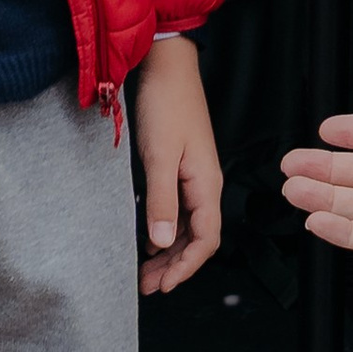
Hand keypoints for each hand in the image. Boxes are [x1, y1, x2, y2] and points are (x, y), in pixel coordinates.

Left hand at [134, 33, 222, 293]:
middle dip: (175, 266)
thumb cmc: (166, 103)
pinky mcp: (180, 166)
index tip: (163, 287)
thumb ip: (163, 200)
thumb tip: (164, 243)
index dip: (185, 268)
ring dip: (169, 251)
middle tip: (147, 286)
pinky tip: (148, 237)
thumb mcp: (160, 155)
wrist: (166, 65)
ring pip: (188, 226)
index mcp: (206, 184)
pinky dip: (165, 229)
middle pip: (197, 238)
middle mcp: (205, 184)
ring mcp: (194, 175)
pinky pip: (179, 209)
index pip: (206, 240)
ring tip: (145, 271)